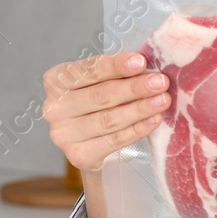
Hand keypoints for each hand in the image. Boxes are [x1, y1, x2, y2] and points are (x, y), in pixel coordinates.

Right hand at [43, 51, 170, 172]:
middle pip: (100, 96)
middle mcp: (54, 108)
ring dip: (139, 109)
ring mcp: (63, 134)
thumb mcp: (98, 81)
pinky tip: (153, 120)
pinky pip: (113, 141)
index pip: (90, 70)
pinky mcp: (78, 155)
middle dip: (134, 88)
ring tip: (162, 101)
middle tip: (160, 82)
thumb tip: (146, 64)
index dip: (116, 66)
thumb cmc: (96, 103)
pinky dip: (136, 130)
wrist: (88, 142)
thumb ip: (114, 73)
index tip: (141, 61)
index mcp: (56, 80)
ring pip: (108, 120)